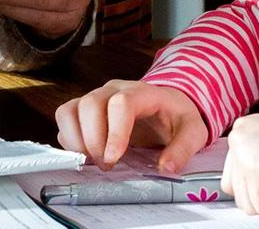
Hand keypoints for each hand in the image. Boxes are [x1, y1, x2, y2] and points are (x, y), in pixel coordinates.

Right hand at [54, 79, 209, 173]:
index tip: (114, 159)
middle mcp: (114, 90)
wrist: (167, 105)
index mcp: (143, 92)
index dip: (115, 132)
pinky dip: (69, 140)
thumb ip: (183, 149)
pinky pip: (65, 119)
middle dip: (93, 140)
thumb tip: (166, 168)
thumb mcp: (193, 131)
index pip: (121, 104)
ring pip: (70, 110)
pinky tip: (87, 155)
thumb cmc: (177, 116)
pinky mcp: (84, 109)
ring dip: (75, 140)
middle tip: (107, 165)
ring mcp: (96, 97)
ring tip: (92, 160)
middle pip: (90, 104)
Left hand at [222, 112, 258, 213]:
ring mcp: (244, 156)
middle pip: (234, 189)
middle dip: (257, 194)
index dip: (250, 184)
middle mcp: (237, 139)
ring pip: (245, 201)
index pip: (230, 172)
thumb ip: (255, 153)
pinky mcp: (255, 173)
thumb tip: (247, 182)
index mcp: (241, 129)